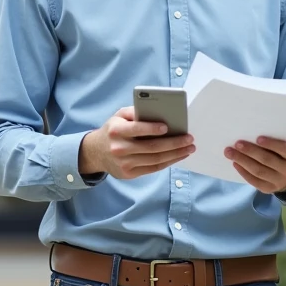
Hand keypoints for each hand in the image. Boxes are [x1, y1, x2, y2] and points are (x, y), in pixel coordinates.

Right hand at [80, 107, 195, 179]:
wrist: (96, 152)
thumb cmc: (113, 130)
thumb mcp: (119, 116)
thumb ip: (136, 112)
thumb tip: (159, 112)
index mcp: (116, 131)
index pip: (136, 129)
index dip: (152, 129)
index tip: (167, 127)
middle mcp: (119, 148)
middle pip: (151, 147)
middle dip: (174, 143)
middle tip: (189, 139)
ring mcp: (124, 163)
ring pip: (155, 160)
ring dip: (175, 154)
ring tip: (189, 148)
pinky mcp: (129, 174)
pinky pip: (153, 168)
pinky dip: (168, 162)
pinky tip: (178, 156)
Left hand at [225, 136, 285, 194]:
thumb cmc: (283, 155)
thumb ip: (275, 142)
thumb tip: (251, 133)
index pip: (285, 149)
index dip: (272, 144)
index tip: (258, 138)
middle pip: (268, 160)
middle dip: (251, 151)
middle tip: (237, 144)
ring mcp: (280, 182)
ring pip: (258, 171)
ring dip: (242, 160)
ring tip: (230, 152)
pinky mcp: (269, 189)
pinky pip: (254, 181)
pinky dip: (243, 171)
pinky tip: (235, 163)